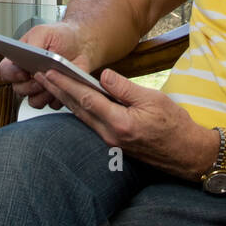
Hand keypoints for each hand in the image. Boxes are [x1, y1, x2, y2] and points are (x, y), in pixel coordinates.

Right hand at [0, 22, 91, 109]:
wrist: (81, 43)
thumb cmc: (60, 36)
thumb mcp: (44, 32)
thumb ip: (33, 43)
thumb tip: (27, 54)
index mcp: (19, 59)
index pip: (5, 72)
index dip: (11, 75)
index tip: (24, 72)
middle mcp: (27, 76)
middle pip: (18, 90)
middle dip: (30, 85)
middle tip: (42, 75)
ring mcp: (40, 87)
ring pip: (34, 101)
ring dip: (44, 93)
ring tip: (55, 80)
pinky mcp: (54, 95)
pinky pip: (52, 104)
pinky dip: (59, 97)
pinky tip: (65, 84)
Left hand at [35, 68, 216, 180]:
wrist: (186, 153)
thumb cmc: (175, 124)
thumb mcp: (154, 99)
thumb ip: (125, 88)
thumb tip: (103, 75)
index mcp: (120, 123)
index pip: (86, 99)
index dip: (66, 84)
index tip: (50, 71)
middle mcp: (110, 135)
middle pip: (77, 109)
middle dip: (57, 90)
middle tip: (38, 75)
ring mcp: (110, 141)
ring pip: (81, 116)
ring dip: (64, 99)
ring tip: (49, 84)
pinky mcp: (113, 142)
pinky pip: (90, 123)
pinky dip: (78, 109)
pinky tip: (72, 100)